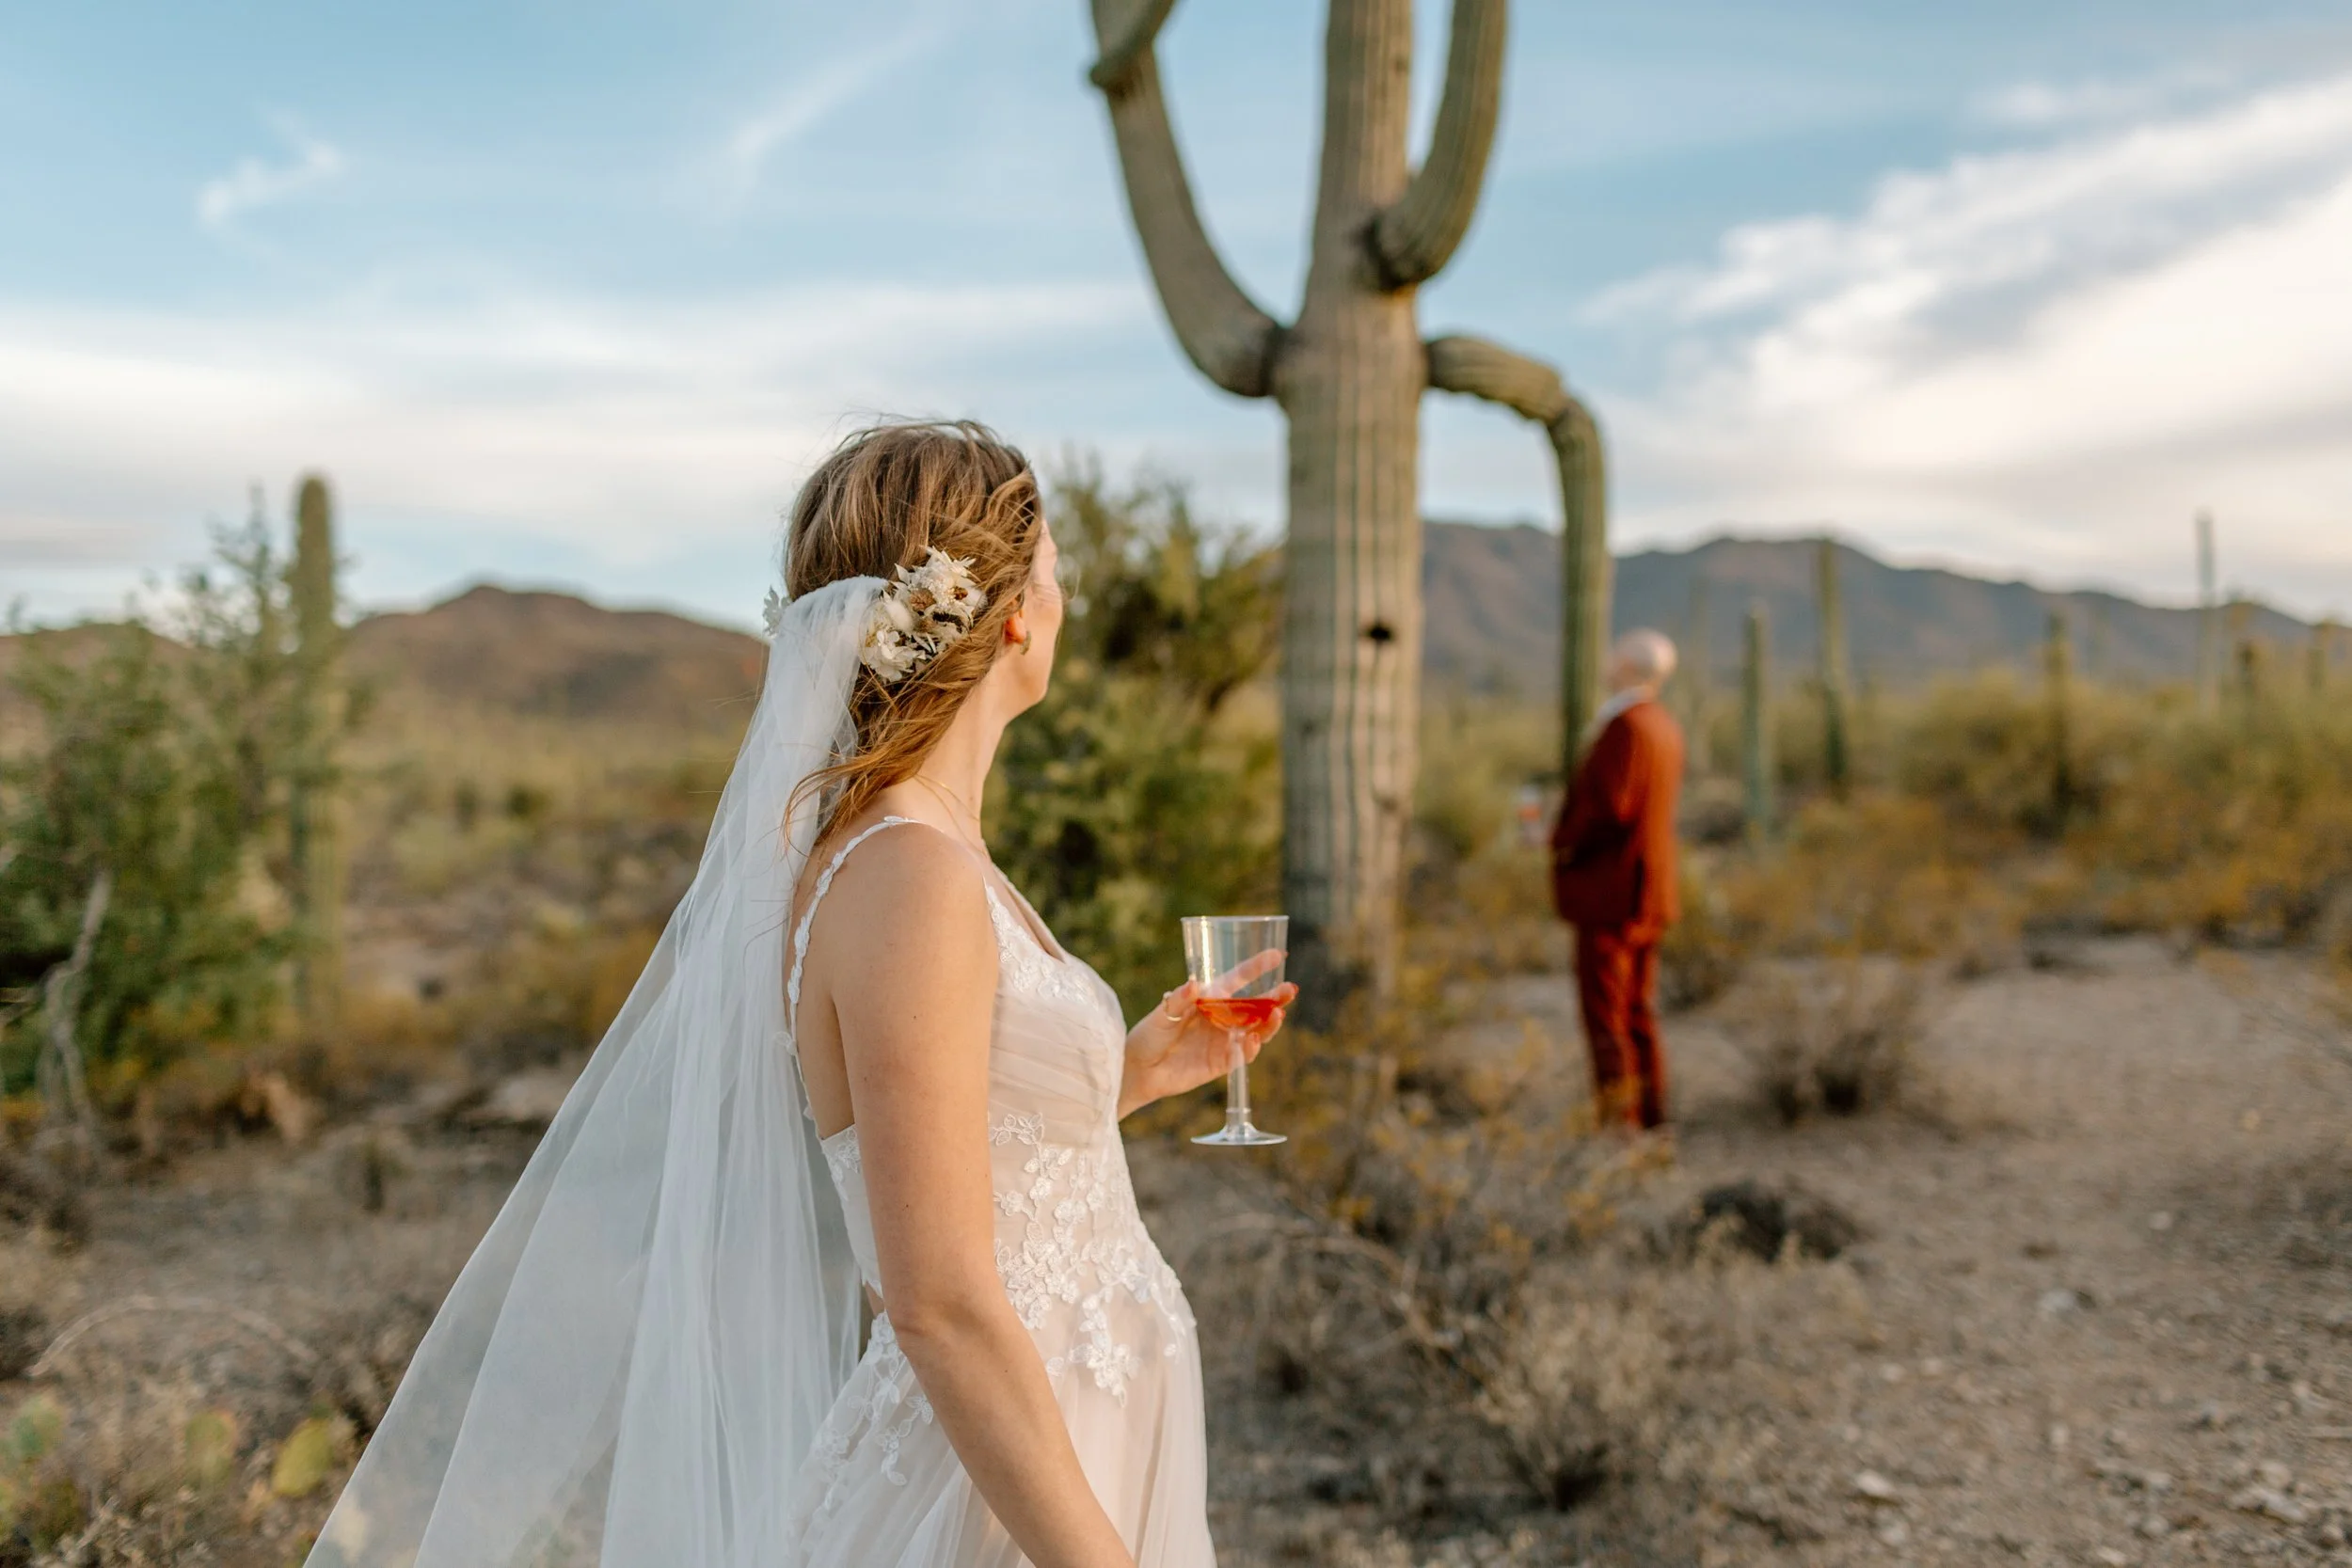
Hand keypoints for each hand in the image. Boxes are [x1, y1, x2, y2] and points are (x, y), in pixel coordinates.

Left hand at [1118, 949, 1298, 1119]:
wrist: (1139, 1069)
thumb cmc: (1149, 1034)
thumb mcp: (1162, 1013)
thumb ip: (1179, 1000)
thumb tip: (1194, 985)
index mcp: (1210, 998)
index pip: (1238, 979)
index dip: (1257, 967)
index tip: (1278, 955)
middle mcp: (1222, 1018)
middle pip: (1255, 1006)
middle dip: (1274, 998)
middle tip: (1291, 990)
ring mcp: (1224, 1040)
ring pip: (1255, 1030)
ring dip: (1269, 1023)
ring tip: (1278, 1015)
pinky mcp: (1222, 1063)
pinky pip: (1243, 1055)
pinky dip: (1251, 1048)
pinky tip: (1254, 1040)